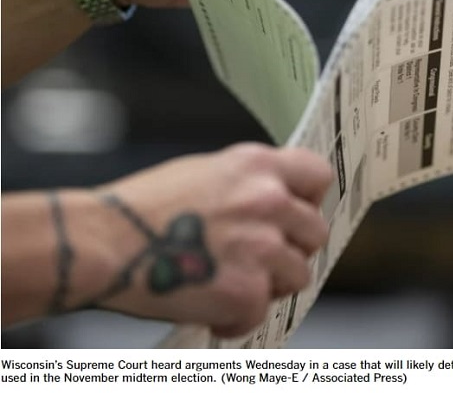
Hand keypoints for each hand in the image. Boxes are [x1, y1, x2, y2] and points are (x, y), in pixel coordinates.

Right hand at [92, 143, 331, 337]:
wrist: (103, 242)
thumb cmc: (142, 209)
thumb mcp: (204, 173)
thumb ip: (248, 184)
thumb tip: (277, 203)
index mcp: (257, 166)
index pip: (318, 175)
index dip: (311, 199)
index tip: (298, 214)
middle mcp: (267, 200)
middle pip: (314, 232)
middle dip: (291, 249)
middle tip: (261, 260)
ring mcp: (261, 245)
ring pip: (298, 274)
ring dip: (270, 285)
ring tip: (233, 285)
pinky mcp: (247, 288)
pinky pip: (262, 310)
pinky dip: (238, 318)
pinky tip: (212, 310)